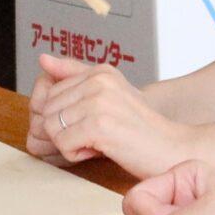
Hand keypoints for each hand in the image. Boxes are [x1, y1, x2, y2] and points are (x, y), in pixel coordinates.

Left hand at [29, 53, 194, 177]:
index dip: (66, 117)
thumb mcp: (110, 96)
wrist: (172, 150)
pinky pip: (62, 143)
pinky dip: (76, 154)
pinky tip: (100, 150)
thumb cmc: (140, 129)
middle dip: (65, 130)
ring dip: (70, 143)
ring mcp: (99, 101)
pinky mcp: (99, 126)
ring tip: (98, 142)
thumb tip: (42, 59)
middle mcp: (98, 80)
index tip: (90, 125)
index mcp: (100, 71)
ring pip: (51, 127)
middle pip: (48, 109)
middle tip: (94, 136)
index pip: (51, 92)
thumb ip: (75, 75)